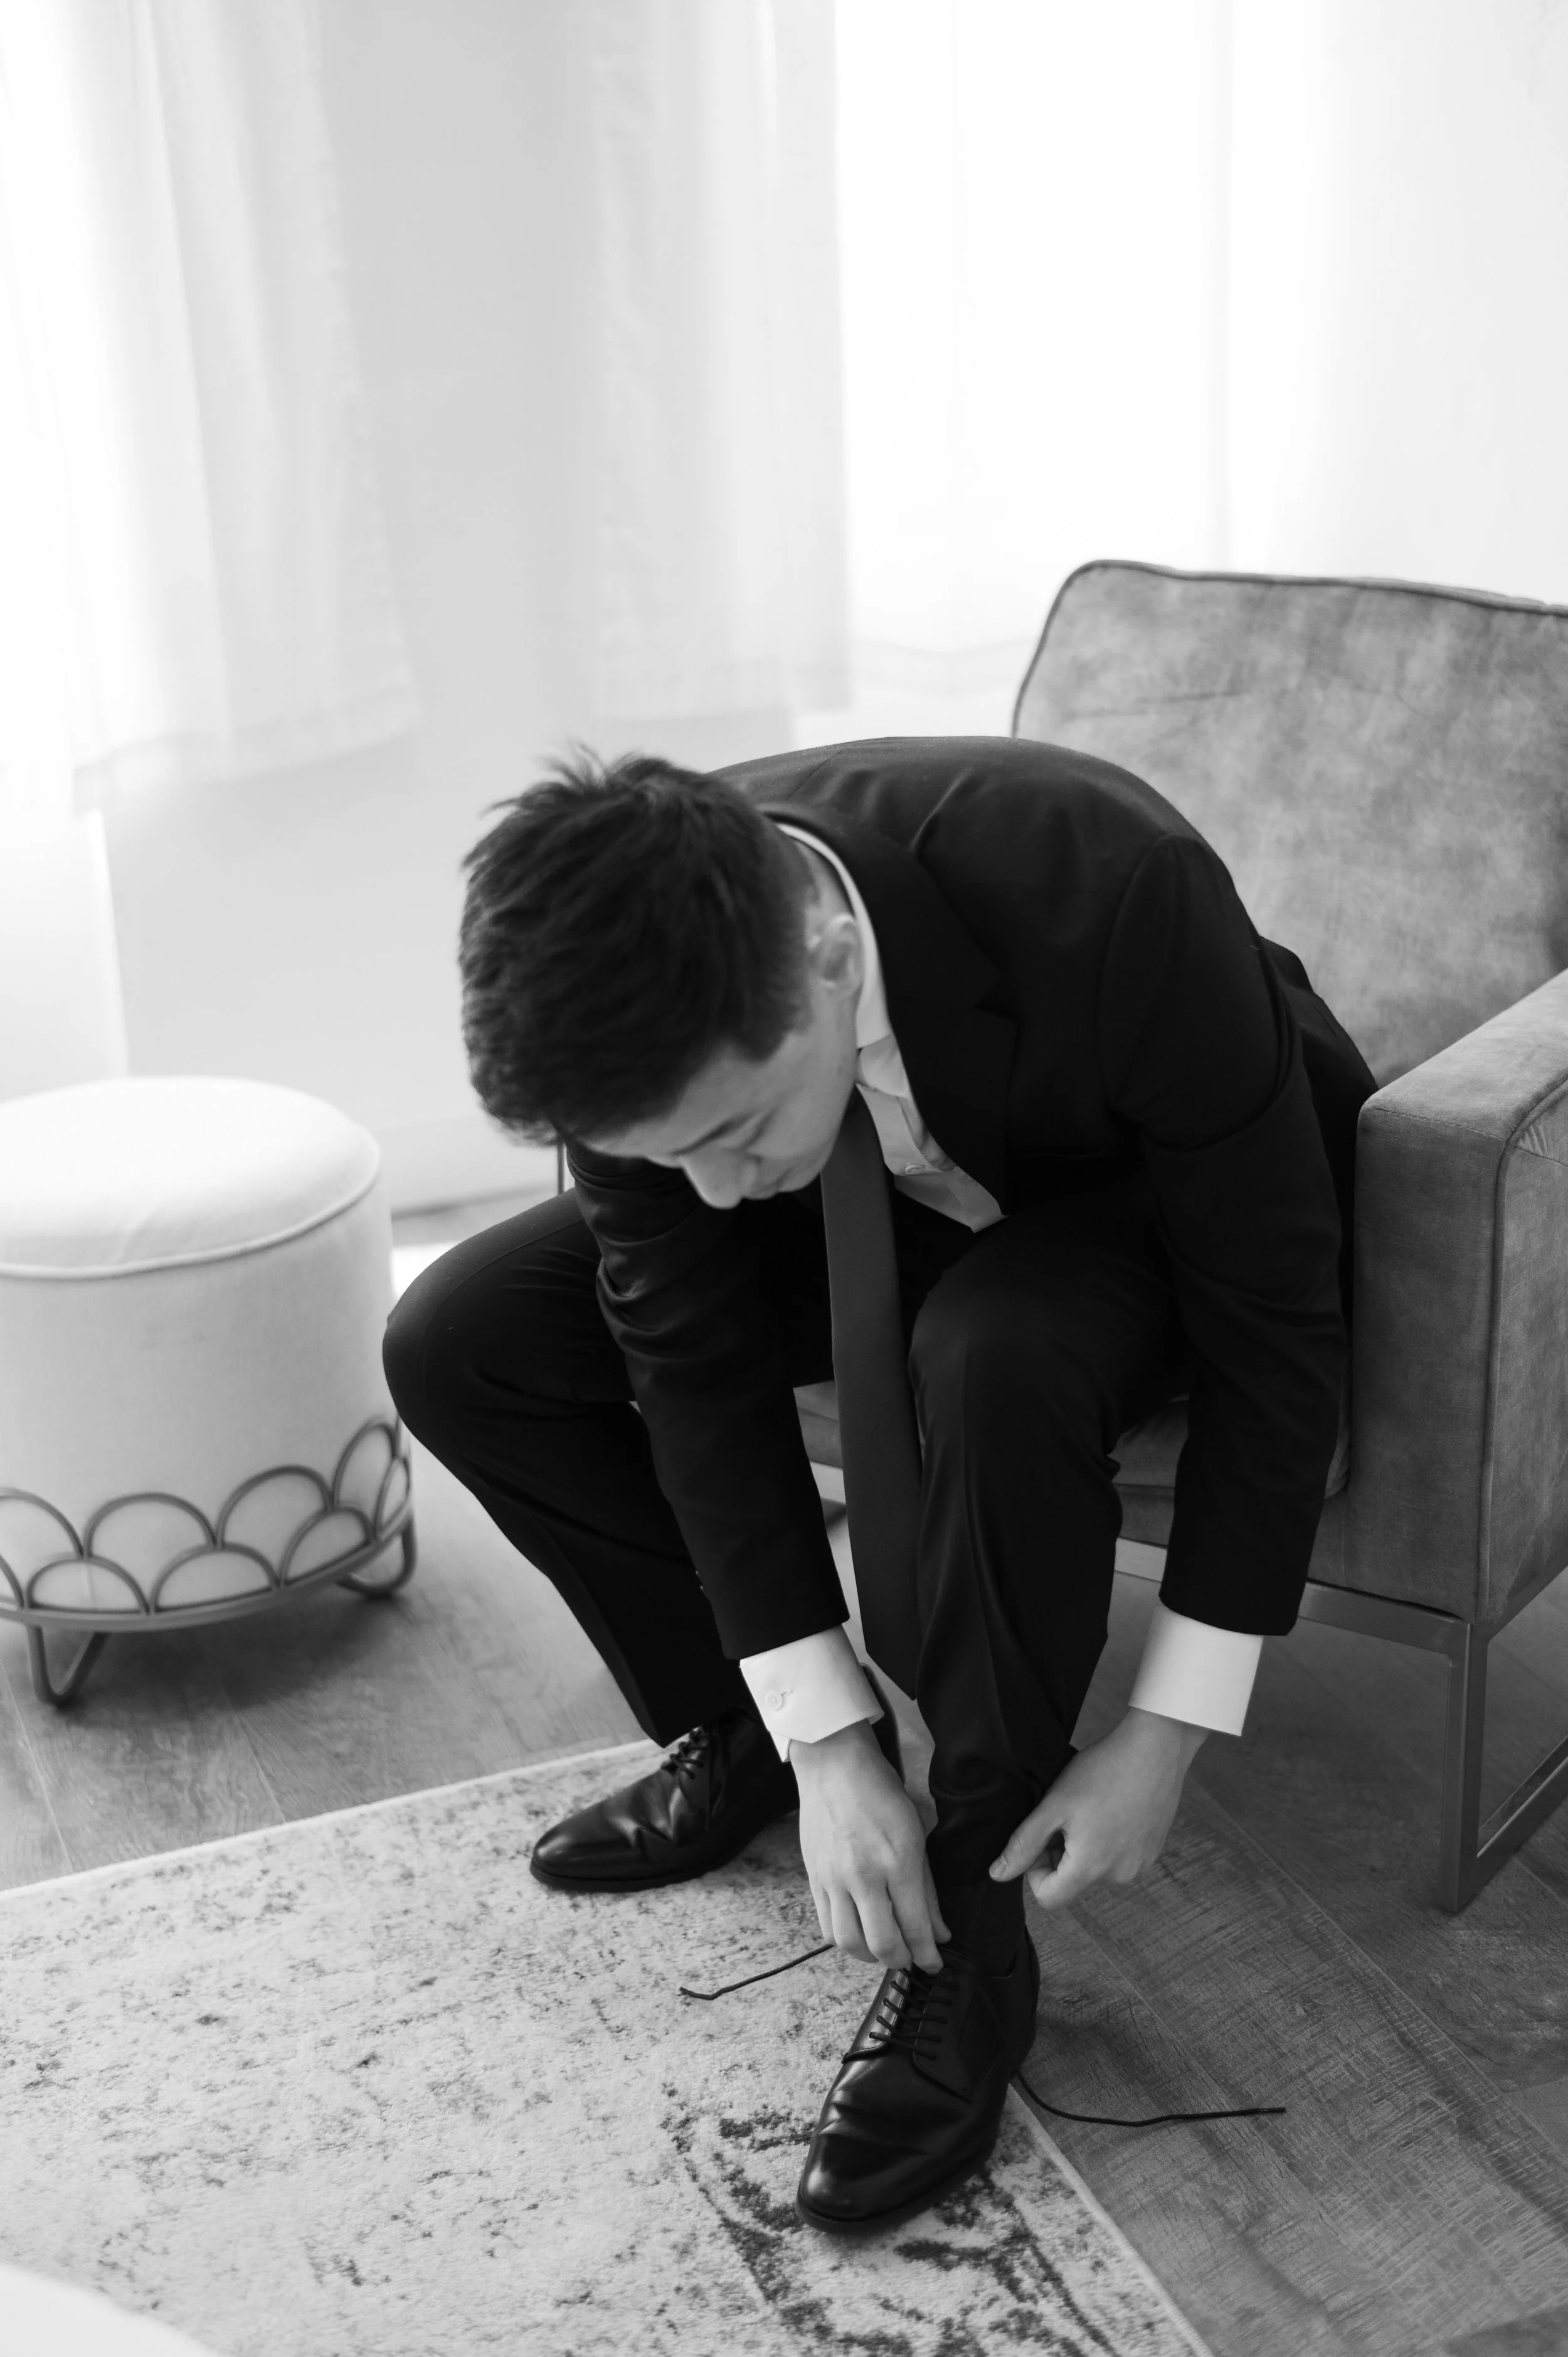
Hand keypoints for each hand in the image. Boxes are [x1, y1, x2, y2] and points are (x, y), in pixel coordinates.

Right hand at [791, 1719, 950, 1972]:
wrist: (834, 1766)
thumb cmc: (882, 1793)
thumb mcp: (917, 1834)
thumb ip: (927, 1889)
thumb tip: (939, 1933)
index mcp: (898, 1861)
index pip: (915, 1926)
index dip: (927, 1955)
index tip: (934, 1965)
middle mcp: (864, 1875)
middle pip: (881, 1944)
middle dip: (901, 1961)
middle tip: (909, 1958)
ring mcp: (834, 1879)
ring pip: (849, 1943)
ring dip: (869, 1956)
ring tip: (883, 1948)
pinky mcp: (814, 1878)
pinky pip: (827, 1927)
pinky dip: (845, 1939)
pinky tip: (858, 1931)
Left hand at [988, 1707, 1208, 1913]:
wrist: (1155, 1748)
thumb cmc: (1102, 1772)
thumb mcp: (1054, 1805)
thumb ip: (1024, 1844)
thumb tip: (998, 1875)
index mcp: (1091, 1868)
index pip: (1049, 1898)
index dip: (1035, 1871)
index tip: (1042, 1837)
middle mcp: (1119, 1876)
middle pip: (1073, 1881)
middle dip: (1061, 1853)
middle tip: (1067, 1812)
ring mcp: (1140, 1865)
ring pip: (1095, 1868)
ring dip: (1085, 1845)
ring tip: (1091, 1806)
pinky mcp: (1153, 1851)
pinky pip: (1119, 1857)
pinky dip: (1109, 1839)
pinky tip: (1112, 1807)